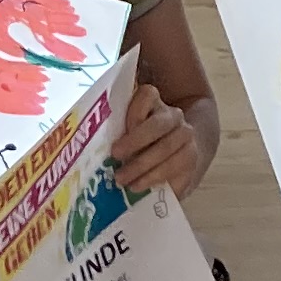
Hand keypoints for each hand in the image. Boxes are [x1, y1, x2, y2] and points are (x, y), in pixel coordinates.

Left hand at [108, 82, 199, 197]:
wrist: (181, 152)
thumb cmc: (143, 143)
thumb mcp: (128, 130)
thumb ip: (115, 130)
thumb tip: (87, 145)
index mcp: (154, 102)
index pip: (147, 95)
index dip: (133, 112)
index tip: (117, 130)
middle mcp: (173, 116)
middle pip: (157, 125)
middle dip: (135, 141)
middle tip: (115, 156)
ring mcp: (185, 136)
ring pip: (166, 148)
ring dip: (142, 166)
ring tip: (123, 180)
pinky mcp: (192, 158)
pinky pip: (175, 167)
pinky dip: (154, 178)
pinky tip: (139, 185)